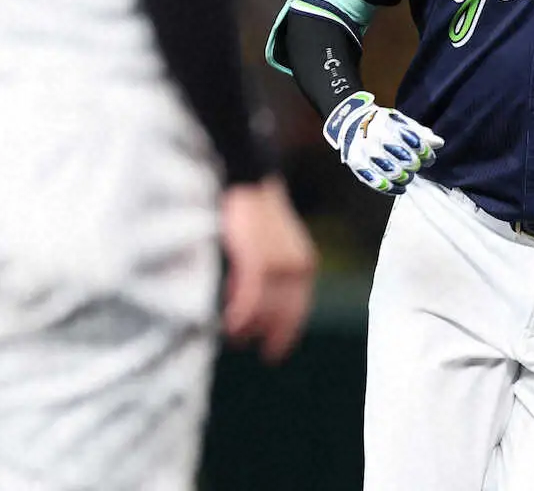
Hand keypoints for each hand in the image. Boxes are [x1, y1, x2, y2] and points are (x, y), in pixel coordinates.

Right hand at [220, 175, 317, 361]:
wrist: (249, 181)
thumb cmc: (256, 214)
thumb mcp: (269, 246)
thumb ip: (268, 273)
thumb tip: (251, 302)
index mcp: (305, 264)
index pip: (298, 311)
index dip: (285, 334)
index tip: (273, 353)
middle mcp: (297, 268)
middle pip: (283, 317)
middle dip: (267, 336)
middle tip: (248, 347)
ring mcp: (279, 266)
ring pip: (264, 312)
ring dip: (247, 327)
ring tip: (233, 334)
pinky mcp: (258, 261)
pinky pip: (250, 300)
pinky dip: (239, 315)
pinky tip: (229, 323)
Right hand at [322, 91, 443, 193]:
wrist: (351, 124)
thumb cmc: (383, 124)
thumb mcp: (401, 122)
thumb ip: (420, 133)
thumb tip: (439, 143)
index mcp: (387, 124)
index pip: (412, 141)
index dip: (424, 152)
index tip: (427, 156)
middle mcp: (374, 137)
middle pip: (404, 160)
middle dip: (414, 165)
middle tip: (415, 165)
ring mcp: (364, 153)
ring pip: (392, 174)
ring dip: (405, 178)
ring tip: (407, 175)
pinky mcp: (357, 166)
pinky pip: (378, 184)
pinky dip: (392, 188)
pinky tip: (399, 187)